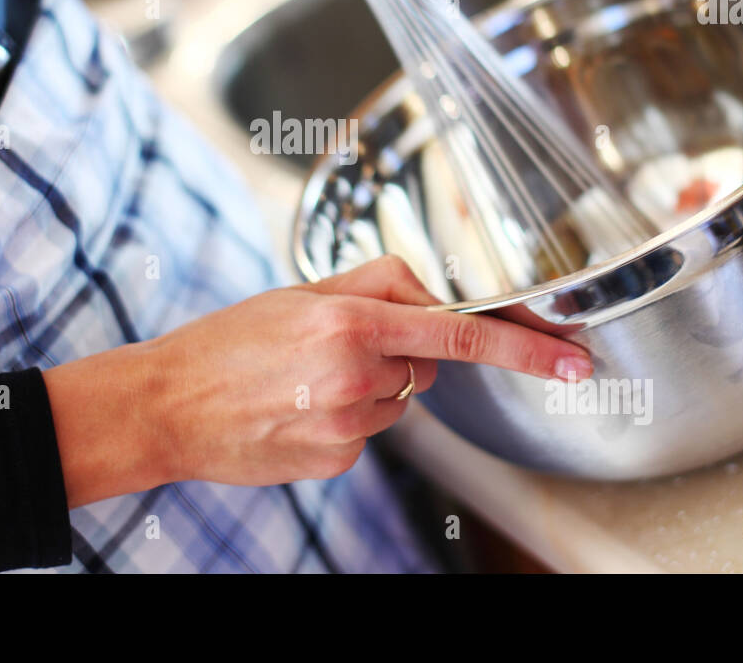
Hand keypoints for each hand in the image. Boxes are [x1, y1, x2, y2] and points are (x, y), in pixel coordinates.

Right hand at [146, 255, 591, 487]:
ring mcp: (347, 424)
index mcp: (350, 321)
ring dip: (368, 388)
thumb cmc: (229, 343)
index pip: (460, 335)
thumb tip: (433, 295)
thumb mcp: (300, 291)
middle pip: (423, 367)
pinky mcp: (338, 459)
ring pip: (397, 401)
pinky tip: (300, 409)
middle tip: (331, 346)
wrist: (170, 406)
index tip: (572, 359)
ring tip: (304, 379)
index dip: (526, 347)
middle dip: (397, 355)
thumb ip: (378, 283)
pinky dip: (347, 419)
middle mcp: (356, 375)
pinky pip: (369, 433)